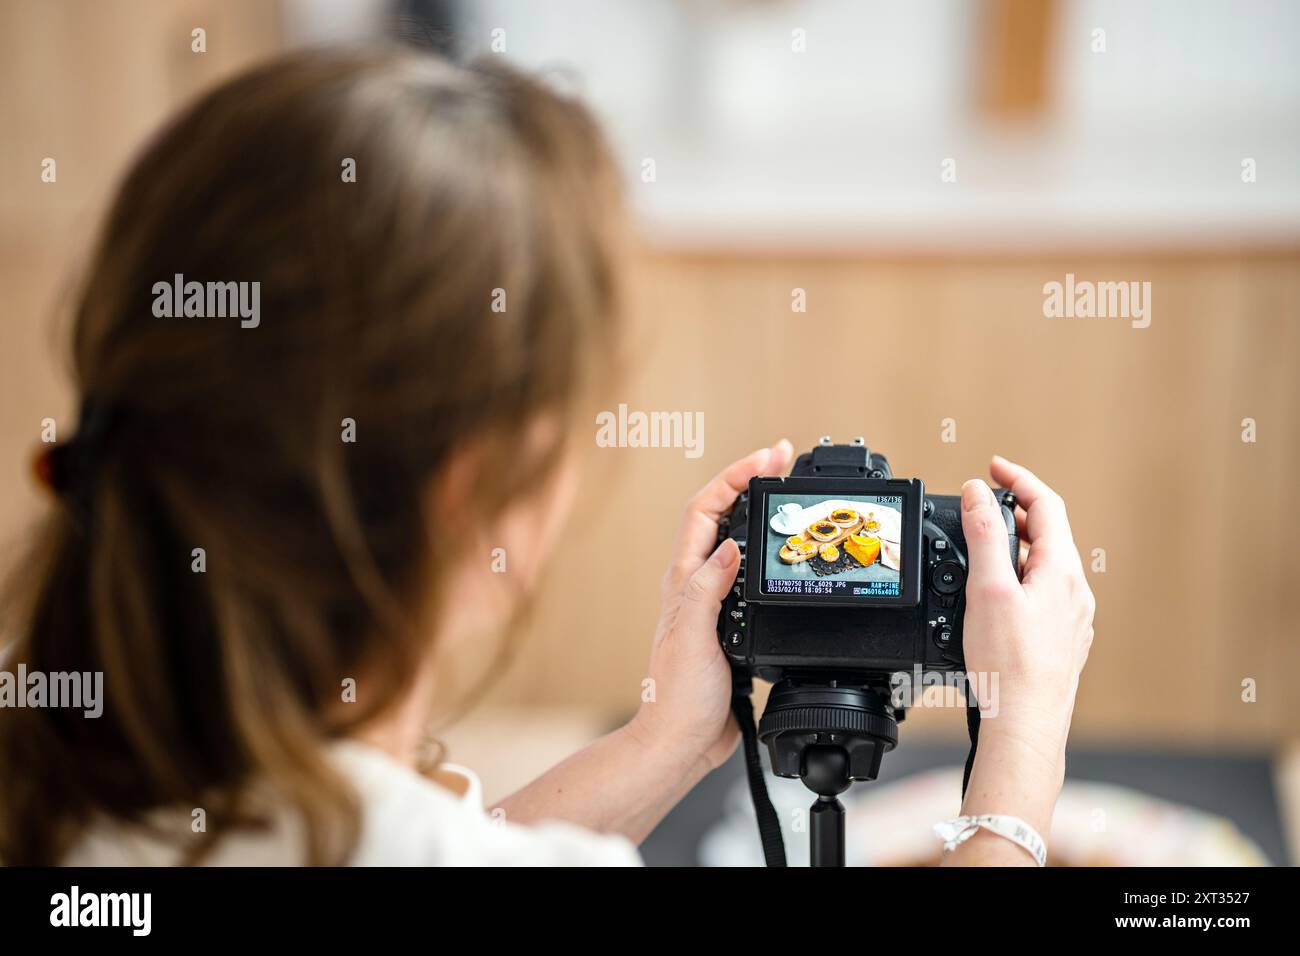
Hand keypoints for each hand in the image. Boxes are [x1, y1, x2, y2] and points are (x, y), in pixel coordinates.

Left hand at [629, 440, 793, 774]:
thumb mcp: (693, 635)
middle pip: (725, 515)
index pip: (707, 510)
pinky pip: (755, 577)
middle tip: (787, 461)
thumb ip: (708, 589)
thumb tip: (731, 546)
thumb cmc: (677, 694)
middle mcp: (698, 583)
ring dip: (764, 514)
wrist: (682, 741)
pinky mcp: (735, 625)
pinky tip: (791, 558)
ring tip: (793, 494)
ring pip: (741, 543)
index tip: (770, 457)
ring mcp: (716, 602)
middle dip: (753, 481)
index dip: (736, 476)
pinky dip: (773, 556)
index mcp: (684, 578)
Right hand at [958, 456, 1095, 798]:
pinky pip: (1043, 594)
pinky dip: (1019, 580)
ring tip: (981, 551)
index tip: (993, 467)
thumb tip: (979, 492)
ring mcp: (1072, 618)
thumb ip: (984, 535)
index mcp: (1061, 571)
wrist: (1025, 723)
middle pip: (1047, 534)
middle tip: (979, 508)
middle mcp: (1075, 592)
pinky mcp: (1061, 641)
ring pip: (1045, 566)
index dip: (1017, 479)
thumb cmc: (1008, 665)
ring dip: (1016, 548)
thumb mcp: (988, 589)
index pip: (1045, 504)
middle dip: (1013, 514)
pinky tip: (996, 598)